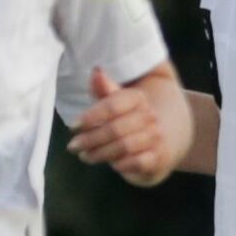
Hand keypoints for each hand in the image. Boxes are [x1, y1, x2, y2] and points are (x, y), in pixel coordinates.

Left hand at [67, 67, 191, 185]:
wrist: (162, 140)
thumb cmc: (129, 120)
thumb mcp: (117, 102)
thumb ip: (104, 90)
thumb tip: (96, 70)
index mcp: (137, 98)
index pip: (113, 105)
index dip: (91, 116)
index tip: (73, 126)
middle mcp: (149, 116)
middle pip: (115, 129)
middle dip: (91, 139)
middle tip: (73, 146)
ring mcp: (155, 137)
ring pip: (124, 146)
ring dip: (100, 153)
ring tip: (85, 156)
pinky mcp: (158, 158)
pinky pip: (137, 163)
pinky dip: (121, 165)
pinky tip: (111, 164)